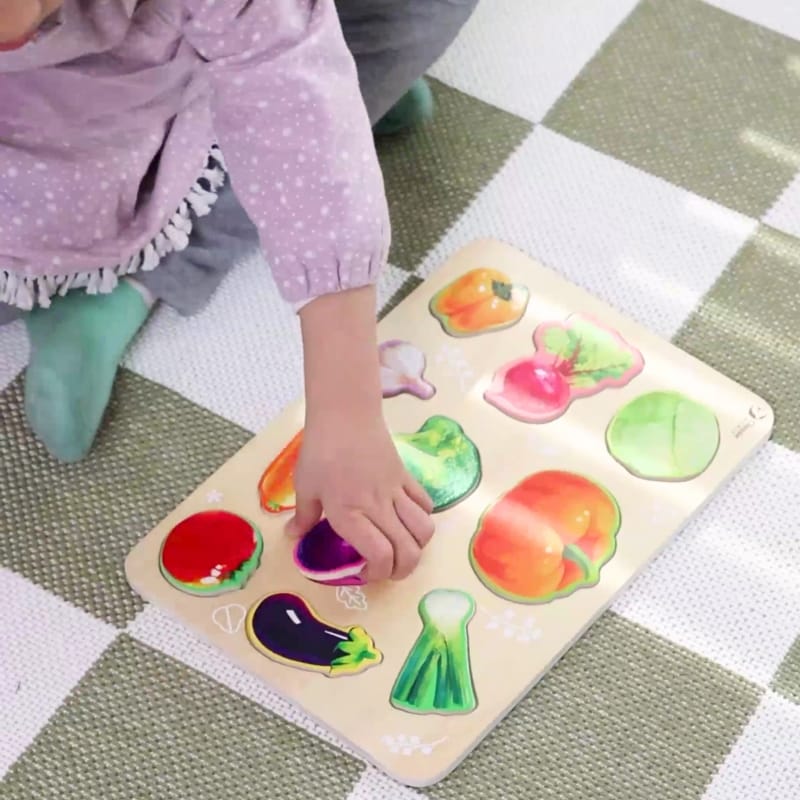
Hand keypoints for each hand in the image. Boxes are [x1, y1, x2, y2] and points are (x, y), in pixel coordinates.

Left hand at [291, 283, 434, 581]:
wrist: (345, 414)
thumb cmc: (320, 450)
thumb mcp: (305, 486)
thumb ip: (303, 517)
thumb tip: (293, 538)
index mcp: (351, 514)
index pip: (381, 555)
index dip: (379, 573)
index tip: (364, 572)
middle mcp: (378, 507)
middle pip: (409, 550)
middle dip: (402, 569)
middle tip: (387, 569)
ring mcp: (396, 492)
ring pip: (424, 529)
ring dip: (417, 546)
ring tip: (402, 548)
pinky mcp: (406, 477)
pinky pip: (425, 503)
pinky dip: (422, 517)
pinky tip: (406, 518)